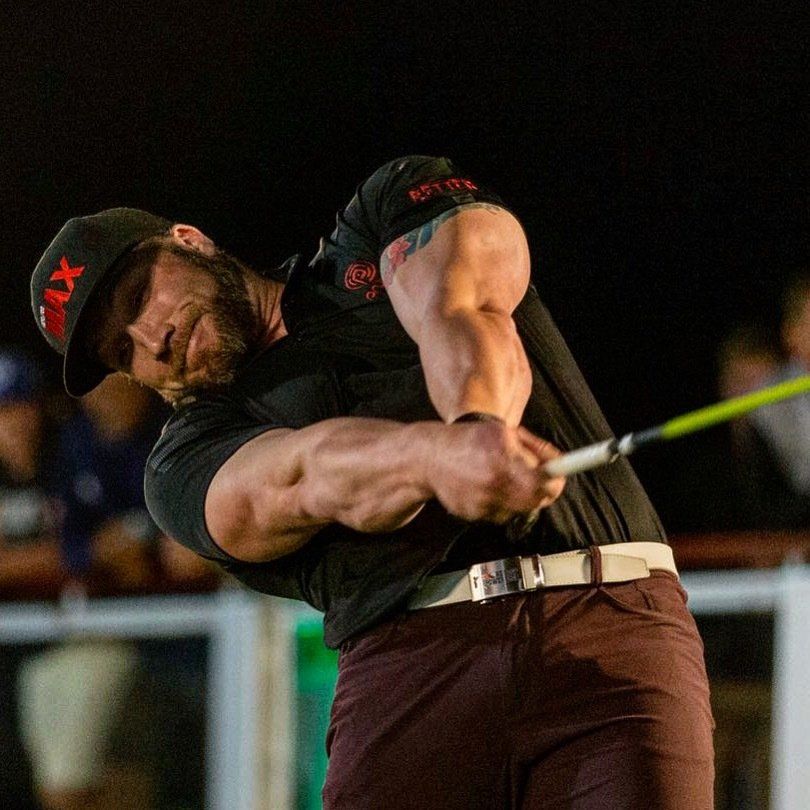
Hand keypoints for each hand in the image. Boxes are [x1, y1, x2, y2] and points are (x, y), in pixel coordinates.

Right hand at [427, 421, 564, 522]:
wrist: (429, 458)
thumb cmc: (467, 440)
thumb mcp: (502, 432)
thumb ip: (533, 447)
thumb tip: (557, 462)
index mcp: (503, 457)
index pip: (544, 482)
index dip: (557, 480)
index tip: (559, 474)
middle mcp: (493, 482)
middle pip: (536, 500)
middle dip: (541, 490)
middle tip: (537, 478)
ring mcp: (482, 502)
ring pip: (519, 508)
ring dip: (519, 496)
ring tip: (503, 476)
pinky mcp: (472, 514)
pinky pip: (499, 513)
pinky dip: (500, 502)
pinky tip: (486, 486)